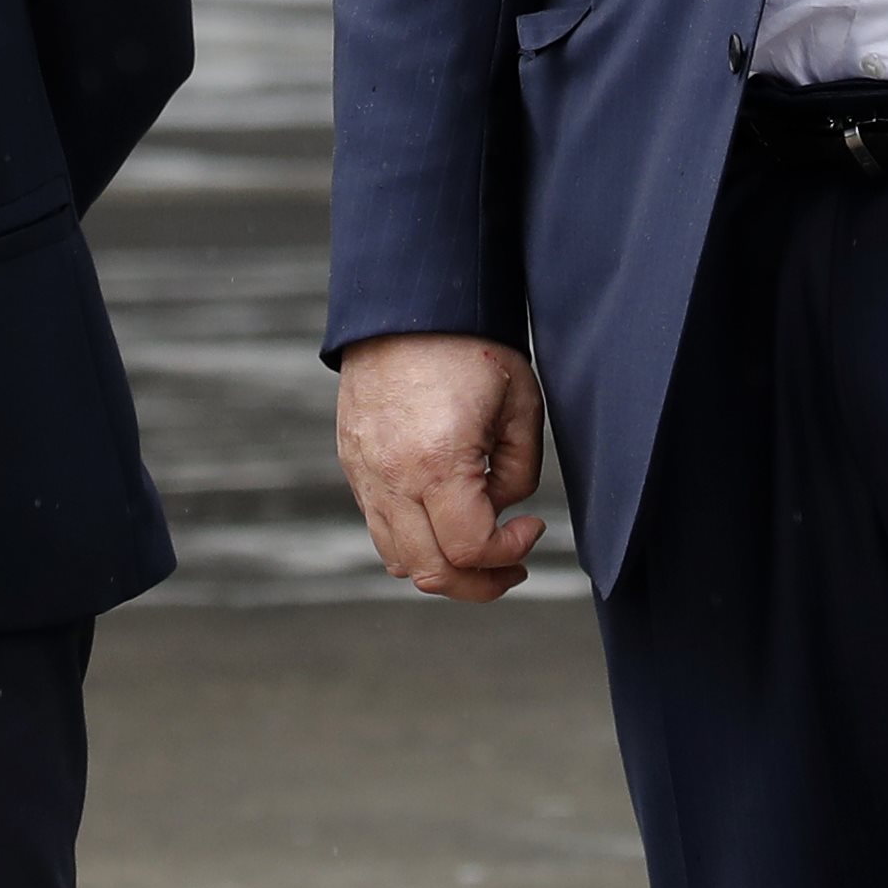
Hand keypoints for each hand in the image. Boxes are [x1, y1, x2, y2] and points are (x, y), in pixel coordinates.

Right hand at [335, 332, 547, 600]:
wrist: (407, 305)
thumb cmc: (470, 348)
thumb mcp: (519, 403)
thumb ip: (517, 472)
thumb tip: (500, 511)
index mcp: (436, 461)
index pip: (469, 548)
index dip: (509, 552)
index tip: (534, 528)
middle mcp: (390, 477)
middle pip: (431, 572)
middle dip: (480, 582)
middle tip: (513, 566)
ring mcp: (364, 474)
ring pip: (400, 560)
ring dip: (444, 569)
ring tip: (479, 551)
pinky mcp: (353, 465)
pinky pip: (380, 529)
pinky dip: (416, 542)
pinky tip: (446, 520)